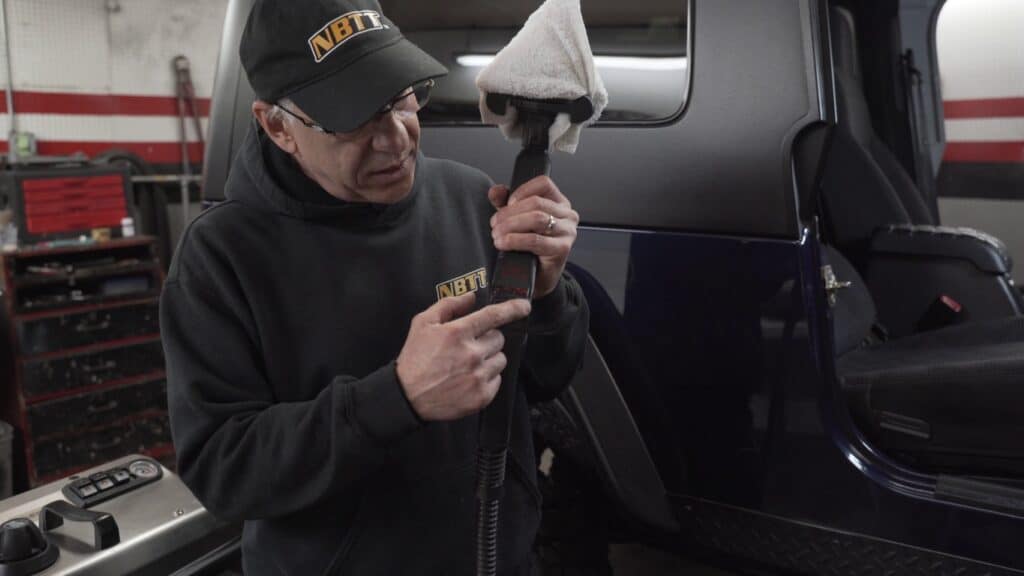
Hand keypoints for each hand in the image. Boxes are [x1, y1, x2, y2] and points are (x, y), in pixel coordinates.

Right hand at [396, 292, 530, 420]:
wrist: (407, 397)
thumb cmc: (415, 359)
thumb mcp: (423, 324)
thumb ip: (448, 306)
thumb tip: (470, 297)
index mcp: (457, 333)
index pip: (493, 316)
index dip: (512, 309)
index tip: (524, 306)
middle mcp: (471, 354)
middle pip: (499, 339)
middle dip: (487, 340)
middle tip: (469, 347)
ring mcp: (478, 376)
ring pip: (500, 359)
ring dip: (489, 359)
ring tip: (467, 365)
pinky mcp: (481, 395)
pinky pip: (498, 380)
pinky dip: (487, 378)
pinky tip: (468, 379)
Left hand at [489, 176, 578, 298]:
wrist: (538, 277)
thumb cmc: (530, 247)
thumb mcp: (517, 220)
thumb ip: (506, 203)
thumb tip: (495, 191)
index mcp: (559, 203)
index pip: (544, 184)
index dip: (522, 190)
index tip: (508, 203)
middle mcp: (567, 215)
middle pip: (536, 203)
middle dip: (510, 213)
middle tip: (495, 224)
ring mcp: (567, 231)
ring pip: (537, 218)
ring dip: (511, 225)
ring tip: (497, 234)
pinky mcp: (562, 248)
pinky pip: (536, 240)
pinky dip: (516, 240)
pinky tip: (504, 243)